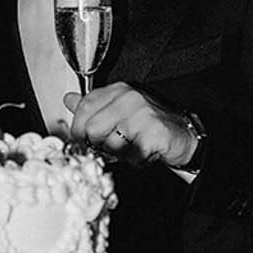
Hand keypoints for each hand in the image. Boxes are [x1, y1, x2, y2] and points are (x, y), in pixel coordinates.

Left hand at [62, 83, 198, 168]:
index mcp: (117, 91)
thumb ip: (93, 106)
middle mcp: (129, 98)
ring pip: (110, 146)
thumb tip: (69, 99)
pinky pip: (131, 157)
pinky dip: (136, 161)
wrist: (183, 135)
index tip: (86, 140)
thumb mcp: (118, 110)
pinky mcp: (154, 132)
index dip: (79, 130)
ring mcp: (142, 114)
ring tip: (134, 147)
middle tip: (116, 145)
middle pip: (92, 130)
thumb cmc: (149, 124)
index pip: (83, 108)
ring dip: (120, 155)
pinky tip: (145, 152)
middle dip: (100, 145)